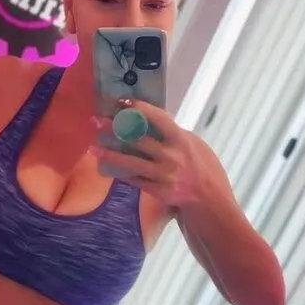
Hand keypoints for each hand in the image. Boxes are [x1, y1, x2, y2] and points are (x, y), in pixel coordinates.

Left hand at [91, 99, 230, 209]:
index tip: (121, 101)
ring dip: (109, 155)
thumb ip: (175, 136)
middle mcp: (171, 156)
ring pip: (130, 162)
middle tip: (96, 121)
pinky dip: (120, 173)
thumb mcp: (196, 146)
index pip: (157, 117)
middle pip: (137, 138)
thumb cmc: (206, 171)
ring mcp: (163, 175)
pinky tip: (107, 168)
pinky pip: (134, 180)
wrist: (211, 202)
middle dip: (114, 128)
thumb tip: (153, 125)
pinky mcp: (157, 191)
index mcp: (181, 140)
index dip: (138, 107)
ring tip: (93, 148)